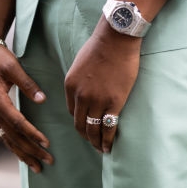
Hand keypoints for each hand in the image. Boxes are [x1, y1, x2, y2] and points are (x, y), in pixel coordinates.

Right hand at [0, 44, 52, 172]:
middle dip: (31, 150)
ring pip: (8, 140)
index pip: (17, 122)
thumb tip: (42, 100)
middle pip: (13, 137)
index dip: (32, 133)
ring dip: (23, 154)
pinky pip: (5, 135)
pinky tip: (25, 157)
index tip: (46, 143)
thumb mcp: (13, 66)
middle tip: (49, 160)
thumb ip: (27, 83)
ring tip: (38, 168)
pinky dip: (15, 147)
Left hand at [64, 20, 141, 153]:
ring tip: (101, 149)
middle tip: (92, 143)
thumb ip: (80, 80)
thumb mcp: (80, 64)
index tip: (86, 125)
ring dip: (96, 142)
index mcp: (70, 86)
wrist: (116, 39)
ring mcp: (97, 100)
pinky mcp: (114, 102)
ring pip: (93, 129)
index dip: (79, 120)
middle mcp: (80, 96)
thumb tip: (86, 91)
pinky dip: (108, 140)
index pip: (72, 111)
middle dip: (86, 136)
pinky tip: (109, 146)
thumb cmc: (100, 46)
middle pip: (80, 124)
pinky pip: (109, 127)